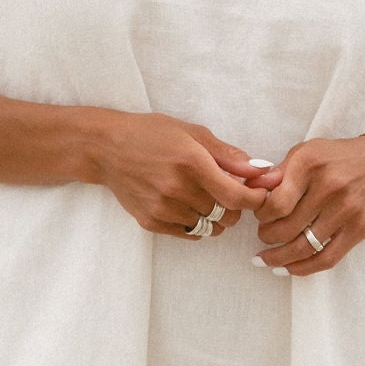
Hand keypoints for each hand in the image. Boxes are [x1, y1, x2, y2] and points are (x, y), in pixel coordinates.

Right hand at [96, 113, 269, 237]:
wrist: (106, 148)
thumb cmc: (151, 134)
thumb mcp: (192, 132)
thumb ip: (227, 154)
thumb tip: (258, 169)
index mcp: (191, 162)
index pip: (236, 196)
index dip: (255, 200)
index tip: (259, 195)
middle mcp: (177, 188)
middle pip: (226, 215)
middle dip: (235, 207)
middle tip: (230, 193)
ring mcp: (162, 208)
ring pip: (209, 226)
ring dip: (216, 216)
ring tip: (207, 198)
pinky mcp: (151, 222)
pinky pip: (189, 233)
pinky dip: (197, 223)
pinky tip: (189, 206)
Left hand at [250, 135, 364, 274]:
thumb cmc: (340, 158)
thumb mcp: (308, 152)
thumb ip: (280, 172)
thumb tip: (251, 190)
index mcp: (310, 163)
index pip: (275, 202)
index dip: (261, 216)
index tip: (260, 217)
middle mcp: (328, 186)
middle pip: (286, 228)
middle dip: (266, 237)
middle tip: (263, 236)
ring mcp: (346, 209)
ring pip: (303, 247)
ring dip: (278, 258)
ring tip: (266, 259)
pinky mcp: (360, 228)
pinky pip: (326, 258)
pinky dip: (302, 269)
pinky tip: (287, 269)